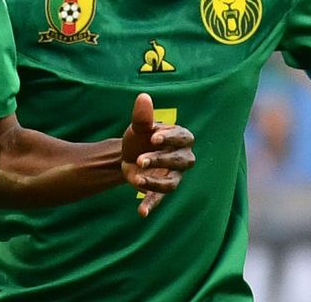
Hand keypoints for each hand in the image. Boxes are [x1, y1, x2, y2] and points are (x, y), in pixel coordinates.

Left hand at [120, 93, 194, 216]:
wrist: (127, 154)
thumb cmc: (140, 136)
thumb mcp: (138, 126)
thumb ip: (142, 115)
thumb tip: (143, 97)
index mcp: (180, 138)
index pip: (183, 137)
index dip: (170, 138)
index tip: (153, 137)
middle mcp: (182, 158)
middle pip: (179, 161)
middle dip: (160, 160)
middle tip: (140, 159)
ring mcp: (173, 176)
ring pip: (171, 183)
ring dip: (154, 182)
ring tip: (136, 179)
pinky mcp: (161, 189)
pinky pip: (159, 198)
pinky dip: (150, 205)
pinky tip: (141, 213)